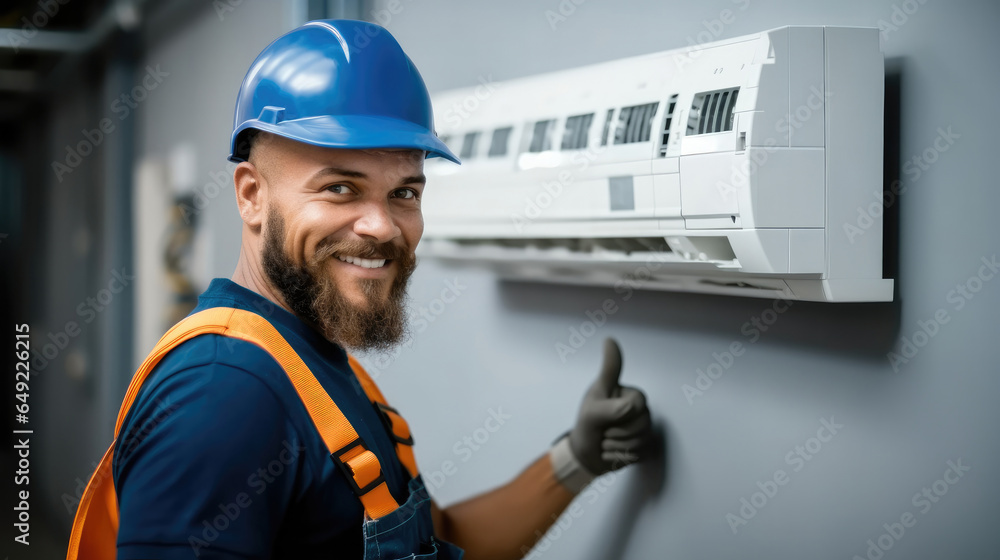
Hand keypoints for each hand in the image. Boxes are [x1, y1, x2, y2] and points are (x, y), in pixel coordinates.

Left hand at [568, 338, 652, 475]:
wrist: (585, 453)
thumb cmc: (587, 425)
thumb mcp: (591, 411)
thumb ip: (610, 406)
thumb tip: (629, 397)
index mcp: (627, 392)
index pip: (638, 402)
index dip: (620, 414)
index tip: (605, 412)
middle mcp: (638, 406)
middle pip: (642, 423)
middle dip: (618, 433)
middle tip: (603, 431)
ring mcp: (643, 426)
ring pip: (642, 440)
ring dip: (617, 446)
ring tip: (605, 442)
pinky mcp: (644, 444)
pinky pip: (641, 453)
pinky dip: (622, 457)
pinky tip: (611, 452)